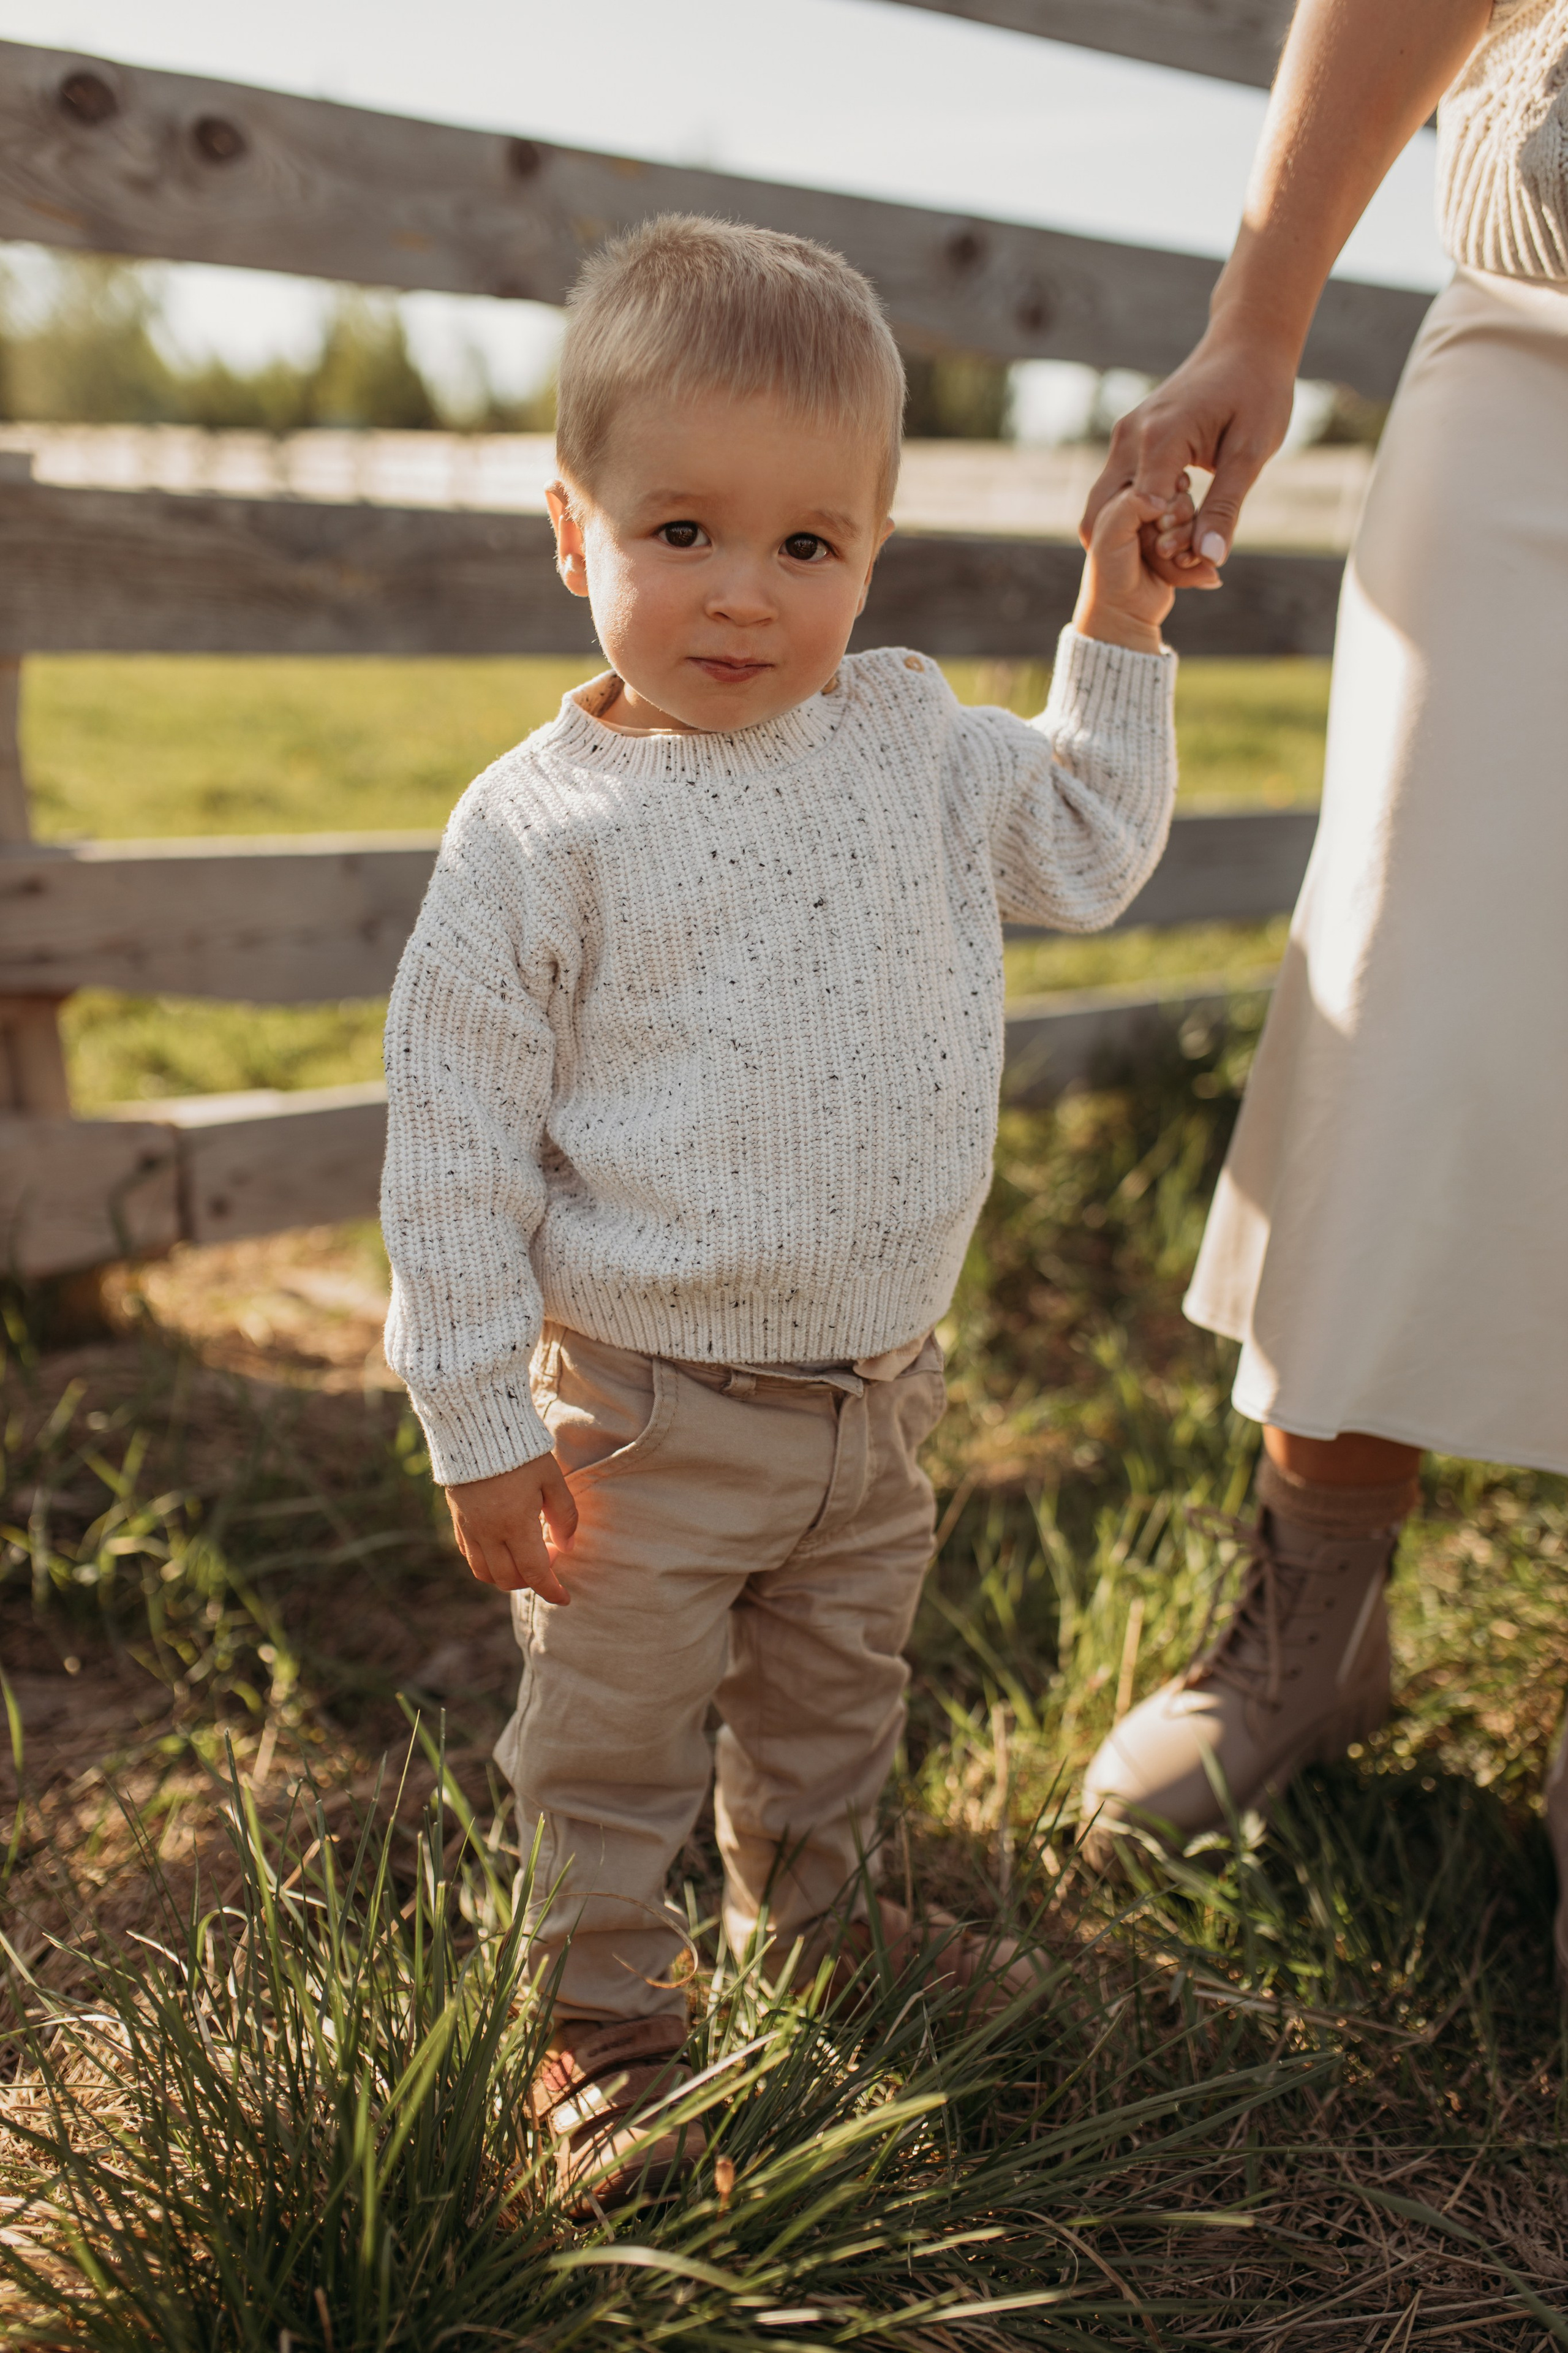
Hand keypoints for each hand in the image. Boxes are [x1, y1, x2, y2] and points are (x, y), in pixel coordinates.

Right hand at [444, 1453, 579, 1603]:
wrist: (476, 1428)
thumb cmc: (521, 1452)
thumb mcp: (552, 1478)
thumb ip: (564, 1516)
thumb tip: (567, 1547)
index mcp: (516, 1524)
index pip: (535, 1573)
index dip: (552, 1591)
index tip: (565, 1598)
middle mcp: (489, 1533)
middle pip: (508, 1579)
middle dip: (532, 1581)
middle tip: (549, 1558)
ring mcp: (469, 1528)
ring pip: (484, 1573)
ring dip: (507, 1576)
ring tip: (525, 1557)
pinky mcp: (457, 1520)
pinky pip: (469, 1556)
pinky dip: (487, 1562)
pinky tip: (502, 1547)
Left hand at [1072, 481, 1189, 653]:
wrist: (1123, 614)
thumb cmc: (1110, 573)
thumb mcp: (1111, 534)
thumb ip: (1132, 504)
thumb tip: (1164, 497)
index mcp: (1125, 496)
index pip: (1159, 476)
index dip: (1164, 497)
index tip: (1159, 518)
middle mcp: (1145, 508)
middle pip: (1180, 497)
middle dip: (1177, 522)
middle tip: (1161, 548)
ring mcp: (1165, 527)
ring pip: (1194, 517)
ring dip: (1187, 540)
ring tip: (1174, 560)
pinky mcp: (1180, 544)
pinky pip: (1201, 538)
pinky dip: (1196, 553)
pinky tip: (1184, 566)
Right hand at [1080, 331, 1297, 585]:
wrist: (1246, 343)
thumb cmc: (1258, 391)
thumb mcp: (1251, 453)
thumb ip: (1225, 507)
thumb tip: (1210, 559)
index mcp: (1158, 437)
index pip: (1142, 514)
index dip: (1167, 544)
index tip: (1200, 555)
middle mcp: (1129, 437)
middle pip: (1106, 516)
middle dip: (1141, 548)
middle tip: (1189, 561)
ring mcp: (1124, 437)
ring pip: (1108, 506)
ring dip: (1139, 533)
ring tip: (1187, 540)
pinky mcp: (1129, 440)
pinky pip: (1121, 490)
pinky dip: (1141, 514)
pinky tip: (1179, 518)